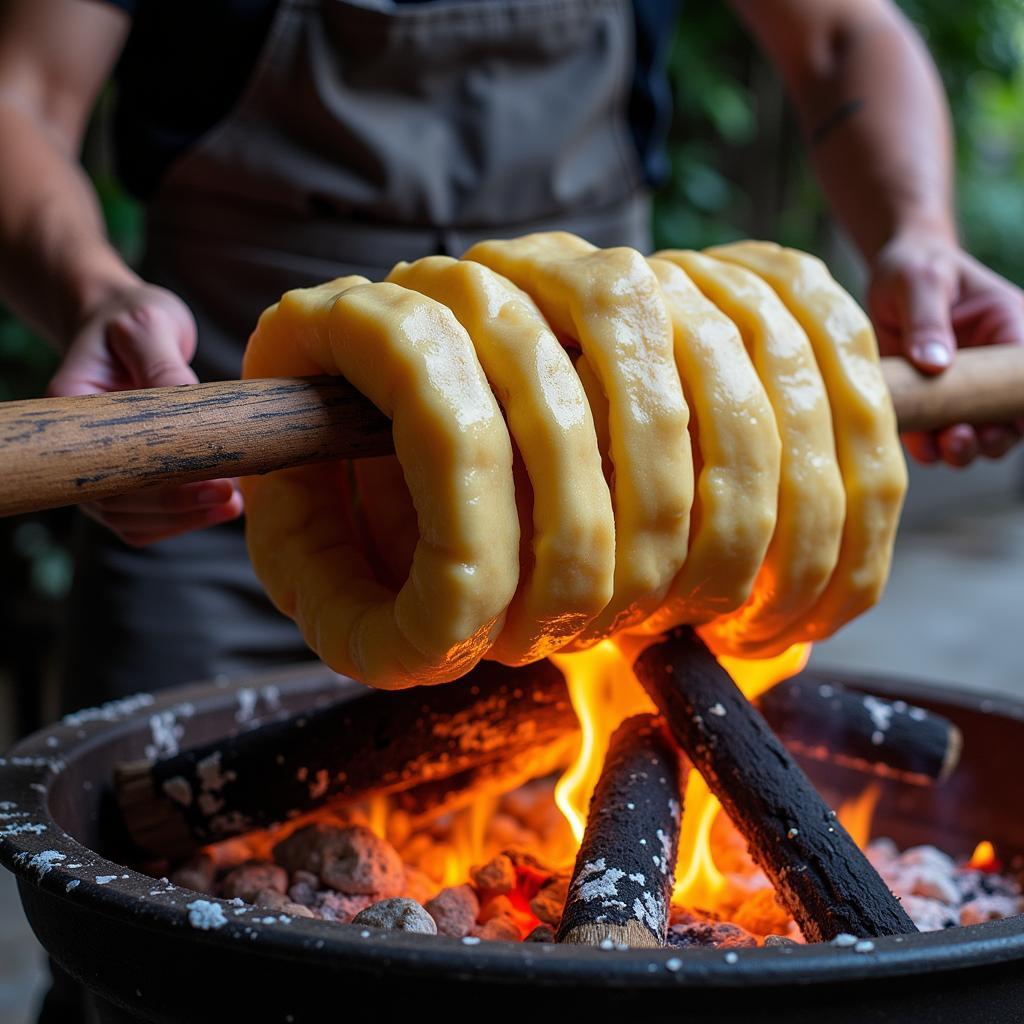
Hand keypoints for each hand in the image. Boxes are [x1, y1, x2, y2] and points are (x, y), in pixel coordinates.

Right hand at [48, 281, 242, 544]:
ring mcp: (100, 467)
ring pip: (132, 520)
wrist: (123, 322)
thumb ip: (165, 364)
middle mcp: (78, 450)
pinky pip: (145, 518)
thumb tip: (190, 407)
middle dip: (177, 508)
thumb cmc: (132, 319)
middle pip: (118, 504)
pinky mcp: (126, 475)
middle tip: (231, 496)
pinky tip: (220, 507)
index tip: (209, 484)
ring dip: (184, 520)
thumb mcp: (148, 326)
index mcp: (71, 412)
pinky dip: (181, 519)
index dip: (157, 487)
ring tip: (232, 505)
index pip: (107, 468)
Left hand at [868, 231, 1023, 466]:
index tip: (1012, 421)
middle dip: (995, 436)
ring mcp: (961, 389)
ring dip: (964, 448)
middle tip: (964, 437)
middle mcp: (991, 366)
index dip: (1021, 402)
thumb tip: (935, 364)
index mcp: (1009, 328)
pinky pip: (933, 438)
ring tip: (948, 443)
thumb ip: (927, 320)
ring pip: (976, 435)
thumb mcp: (920, 281)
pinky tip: (918, 441)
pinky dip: (927, 447)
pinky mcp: (929, 404)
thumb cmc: (915, 267)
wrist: (886, 278)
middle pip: (1008, 416)